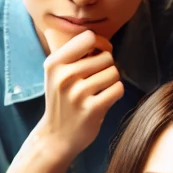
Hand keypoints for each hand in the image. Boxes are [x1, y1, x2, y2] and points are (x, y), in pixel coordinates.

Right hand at [34, 30, 122, 164]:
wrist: (56, 137)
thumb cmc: (61, 100)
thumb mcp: (55, 74)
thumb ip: (71, 53)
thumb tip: (92, 36)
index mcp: (54, 63)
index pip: (88, 37)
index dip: (100, 44)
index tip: (99, 54)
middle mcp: (64, 76)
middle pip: (106, 56)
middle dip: (107, 67)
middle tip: (96, 80)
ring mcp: (78, 93)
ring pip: (114, 72)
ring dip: (112, 81)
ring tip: (99, 91)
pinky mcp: (92, 109)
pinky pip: (117, 89)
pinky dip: (115, 93)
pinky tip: (104, 100)